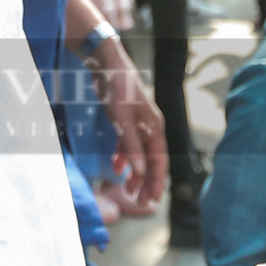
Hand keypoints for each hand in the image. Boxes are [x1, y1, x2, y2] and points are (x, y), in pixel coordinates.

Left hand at [90, 39, 167, 208]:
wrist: (106, 63)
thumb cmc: (116, 89)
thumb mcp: (122, 120)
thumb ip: (131, 146)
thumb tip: (141, 171)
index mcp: (155, 127)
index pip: (159, 161)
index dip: (155, 182)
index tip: (150, 201)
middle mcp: (151, 127)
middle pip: (152, 160)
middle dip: (145, 182)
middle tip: (137, 201)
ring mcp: (139, 123)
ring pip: (140, 154)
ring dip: (134, 172)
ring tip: (126, 189)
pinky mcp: (127, 119)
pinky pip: (129, 143)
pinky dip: (124, 156)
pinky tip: (116, 166)